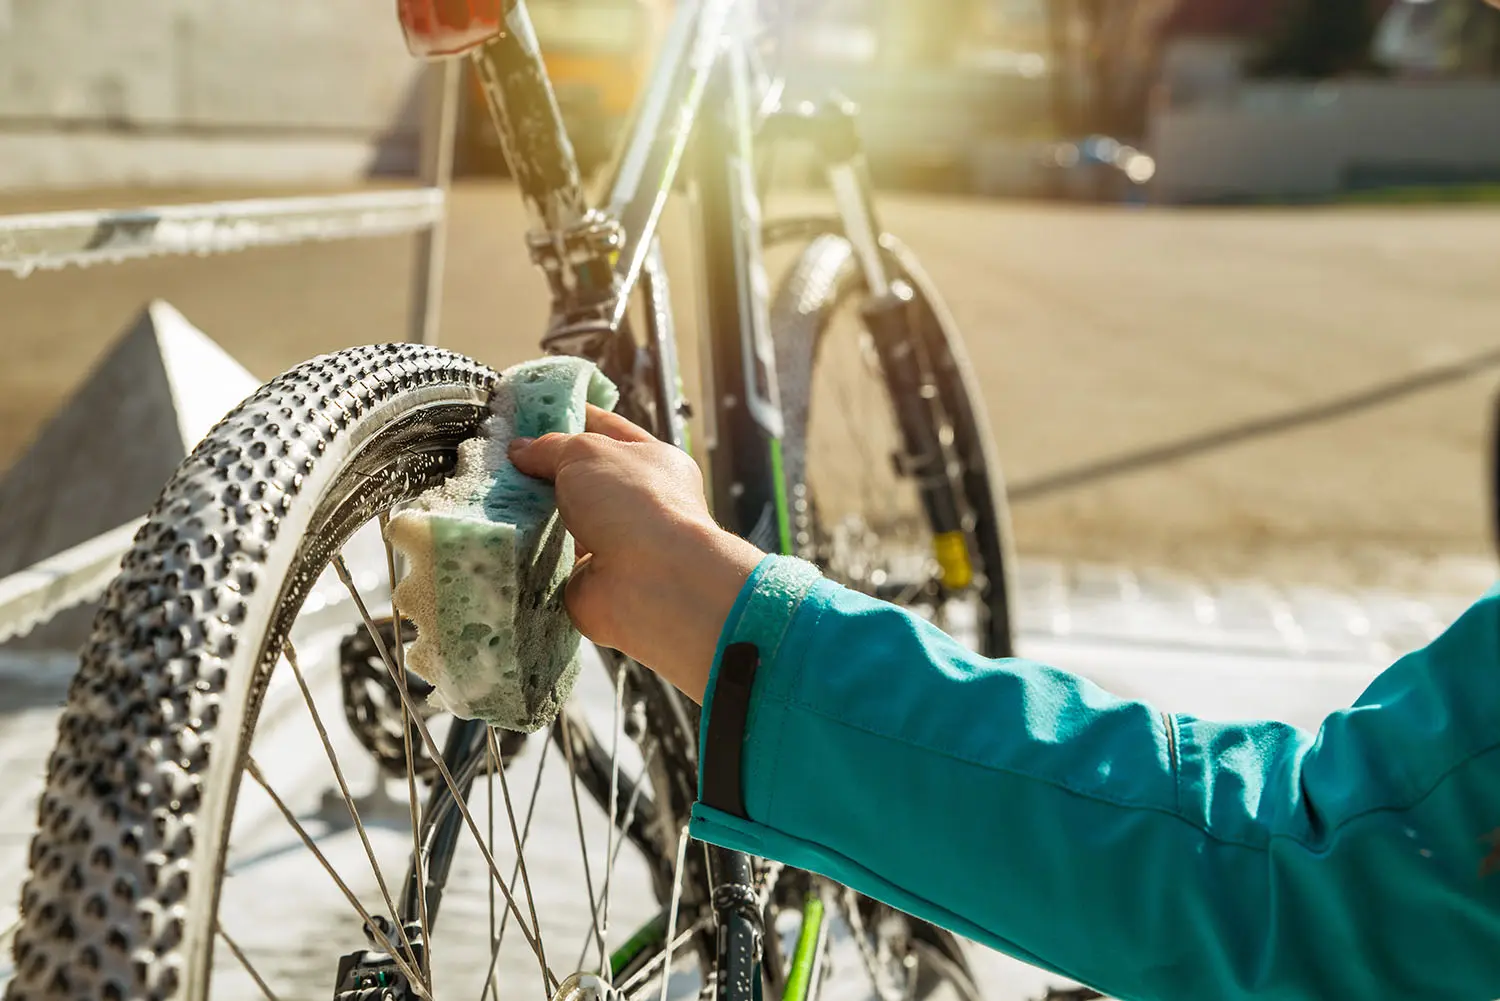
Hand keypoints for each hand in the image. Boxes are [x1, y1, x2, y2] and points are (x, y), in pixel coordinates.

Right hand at [508, 406, 764, 701]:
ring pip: (565, 521)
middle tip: (498, 458)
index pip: (609, 430)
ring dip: (534, 513)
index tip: (531, 412)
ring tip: (491, 495)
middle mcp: (639, 504)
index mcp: (654, 462)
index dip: (573, 417)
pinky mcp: (590, 579)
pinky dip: (530, 552)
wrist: (651, 582)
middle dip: (544, 470)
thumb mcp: (586, 452)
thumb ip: (550, 447)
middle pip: (583, 479)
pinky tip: (500, 536)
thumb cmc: (633, 503)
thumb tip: (520, 450)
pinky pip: (552, 560)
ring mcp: (616, 544)